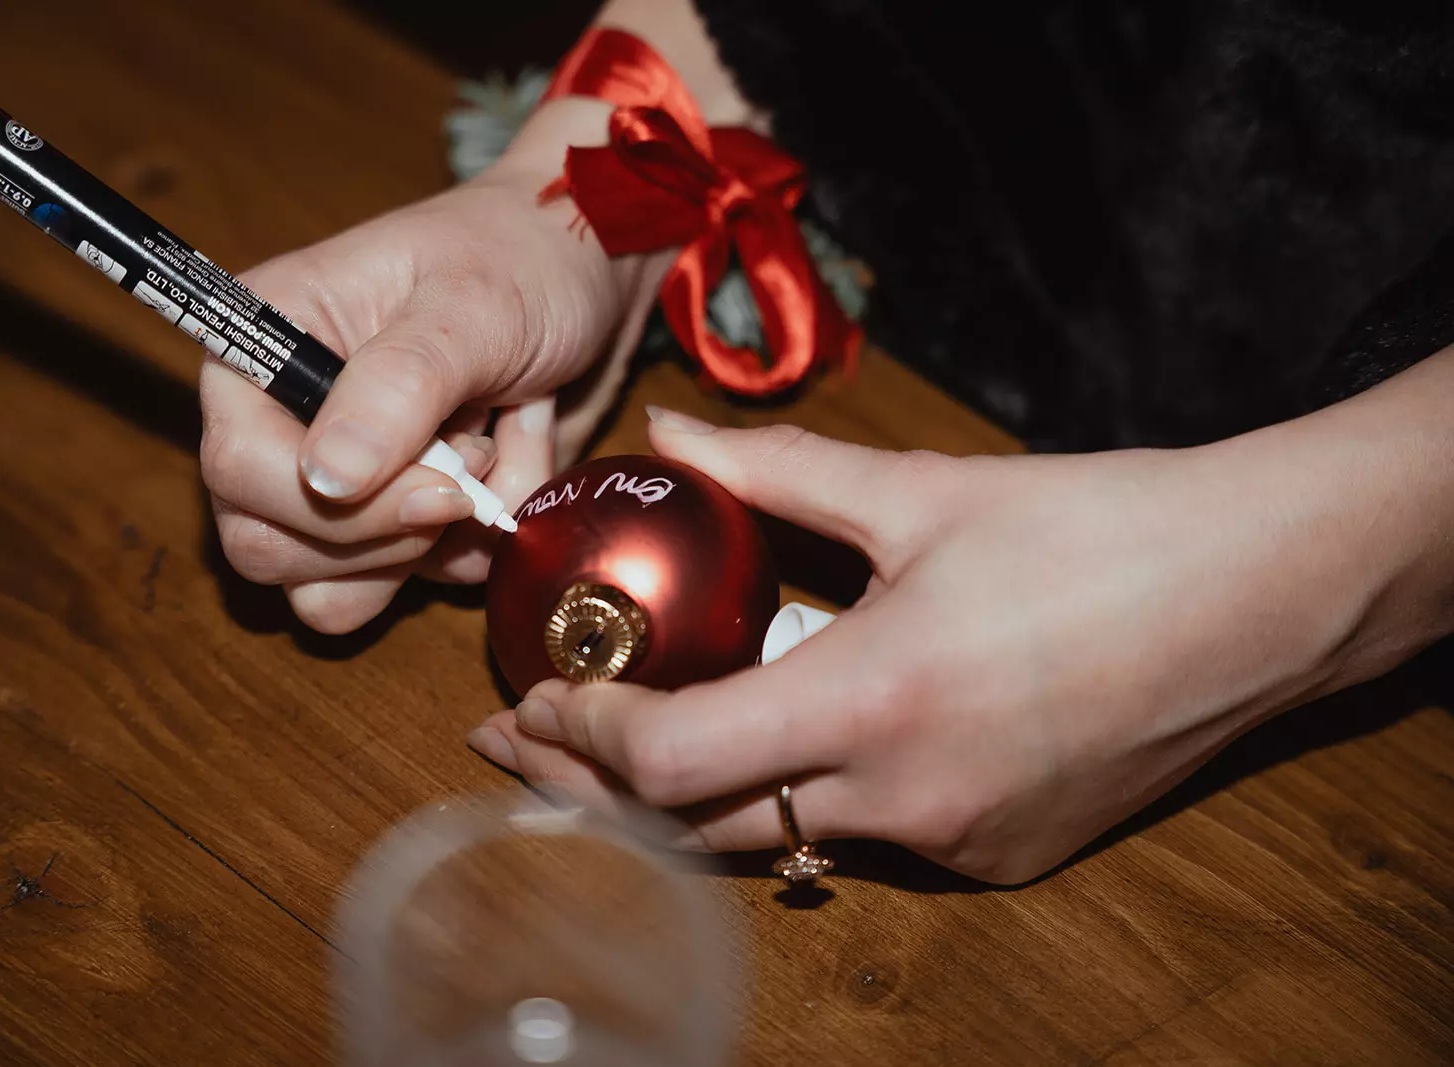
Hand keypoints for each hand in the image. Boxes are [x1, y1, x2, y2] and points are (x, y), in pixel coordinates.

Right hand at [201, 161, 661, 632]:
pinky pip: (416, 586)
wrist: (592, 275)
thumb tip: (325, 479)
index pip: (238, 468)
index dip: (332, 504)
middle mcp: (283, 425)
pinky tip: (512, 462)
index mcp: (265, 349)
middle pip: (268, 549)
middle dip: (387, 533)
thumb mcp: (470, 308)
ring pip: (335, 592)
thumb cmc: (522, 261)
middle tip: (472, 456)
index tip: (441, 487)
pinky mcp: (400, 525)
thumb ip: (398, 388)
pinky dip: (478, 546)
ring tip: (492, 451)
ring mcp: (341, 486)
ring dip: (435, 546)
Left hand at [470, 406, 1406, 883]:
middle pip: (695, 830)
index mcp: (877, 701)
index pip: (669, 760)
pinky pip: (863, 842)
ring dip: (684, 800)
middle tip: (528, 738)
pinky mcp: (1003, 855)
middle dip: (591, 789)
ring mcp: (958, 844)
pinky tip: (782, 745)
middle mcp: (908, 801)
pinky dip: (796, 799)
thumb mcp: (928, 491)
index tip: (531, 695)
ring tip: (622, 746)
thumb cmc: (1108, 530)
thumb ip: (778, 474)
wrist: (1268, 595)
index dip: (576, 735)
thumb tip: (672, 442)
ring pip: (776, 842)